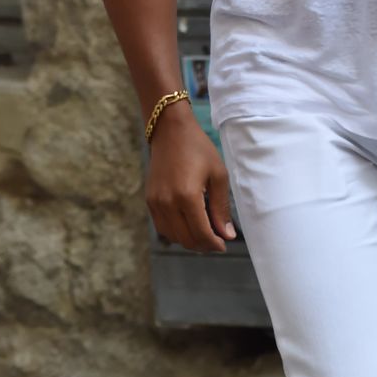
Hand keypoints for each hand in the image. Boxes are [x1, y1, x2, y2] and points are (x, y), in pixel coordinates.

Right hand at [146, 106, 235, 251]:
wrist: (170, 131)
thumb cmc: (198, 149)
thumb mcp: (218, 176)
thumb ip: (221, 208)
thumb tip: (227, 235)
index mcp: (187, 196)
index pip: (201, 233)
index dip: (214, 244)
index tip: (224, 245)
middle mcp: (167, 203)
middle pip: (186, 239)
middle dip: (203, 245)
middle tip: (217, 241)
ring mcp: (155, 203)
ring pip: (173, 236)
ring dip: (189, 240)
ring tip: (205, 233)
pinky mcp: (149, 200)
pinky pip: (162, 227)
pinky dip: (176, 232)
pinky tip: (189, 225)